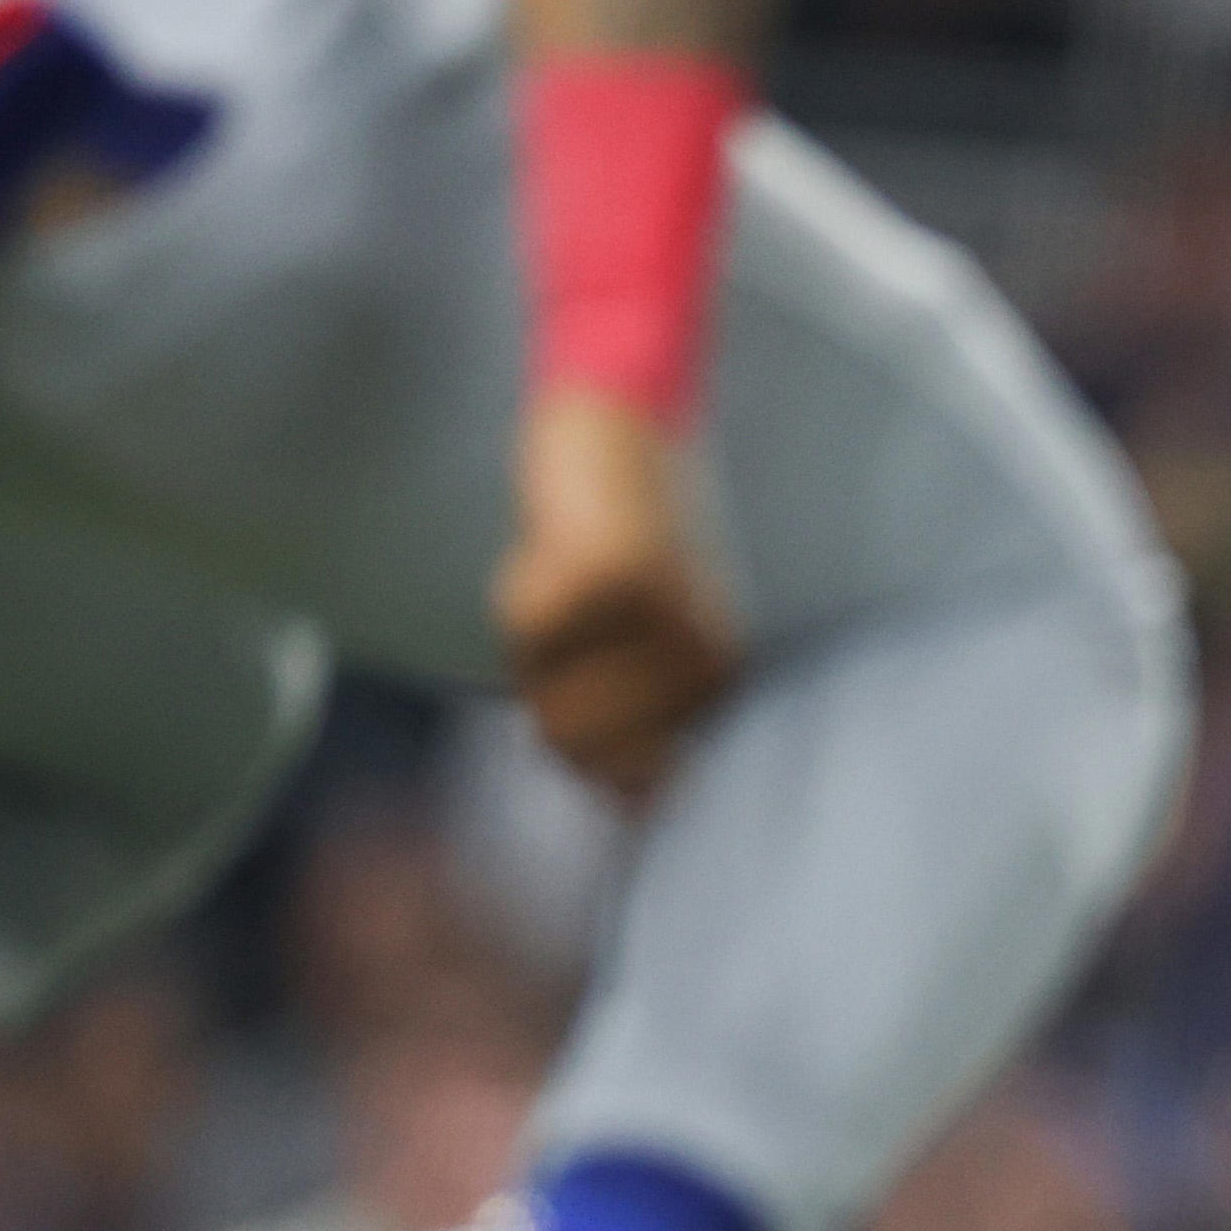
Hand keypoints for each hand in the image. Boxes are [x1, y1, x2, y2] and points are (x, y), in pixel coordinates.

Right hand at [497, 384, 740, 807]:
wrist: (623, 415)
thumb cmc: (620, 531)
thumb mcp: (636, 636)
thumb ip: (627, 723)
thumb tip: (624, 815)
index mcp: (715, 681)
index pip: (626, 780)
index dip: (574, 741)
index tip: (581, 672)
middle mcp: (699, 659)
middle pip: (574, 742)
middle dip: (543, 688)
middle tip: (574, 617)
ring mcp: (659, 620)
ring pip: (542, 687)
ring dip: (529, 643)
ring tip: (570, 581)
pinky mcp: (610, 574)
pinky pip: (522, 624)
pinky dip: (516, 585)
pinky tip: (554, 543)